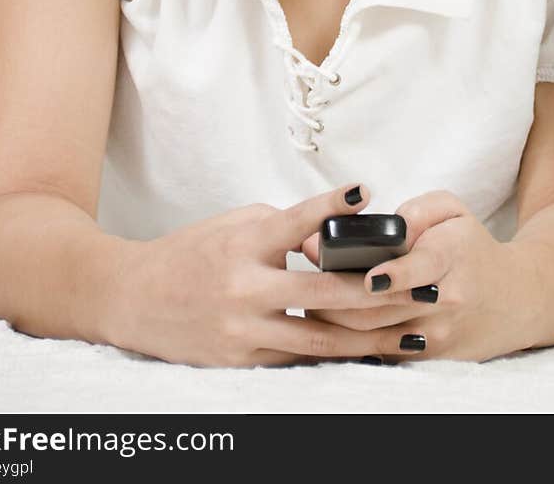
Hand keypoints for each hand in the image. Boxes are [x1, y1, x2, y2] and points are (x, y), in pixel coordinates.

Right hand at [111, 181, 427, 366]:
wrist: (131, 298)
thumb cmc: (189, 254)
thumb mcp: (232, 224)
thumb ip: (281, 226)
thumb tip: (331, 232)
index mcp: (243, 244)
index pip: (295, 221)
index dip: (330, 205)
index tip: (366, 192)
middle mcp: (245, 288)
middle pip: (325, 293)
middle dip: (380, 291)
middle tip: (422, 284)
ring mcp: (243, 330)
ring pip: (320, 339)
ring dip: (373, 337)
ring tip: (415, 332)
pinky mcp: (240, 361)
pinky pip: (297, 360)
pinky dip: (336, 357)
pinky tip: (371, 354)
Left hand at [299, 188, 527, 362]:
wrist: (514, 299)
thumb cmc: (471, 247)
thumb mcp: (453, 211)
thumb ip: (416, 210)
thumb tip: (372, 227)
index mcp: (452, 256)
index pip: (423, 268)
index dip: (396, 275)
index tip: (369, 277)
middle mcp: (447, 300)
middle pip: (387, 305)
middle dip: (341, 297)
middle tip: (305, 285)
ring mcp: (438, 334)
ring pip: (377, 334)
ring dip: (337, 320)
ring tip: (307, 301)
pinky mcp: (430, 357)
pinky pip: (382, 352)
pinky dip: (352, 341)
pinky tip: (328, 325)